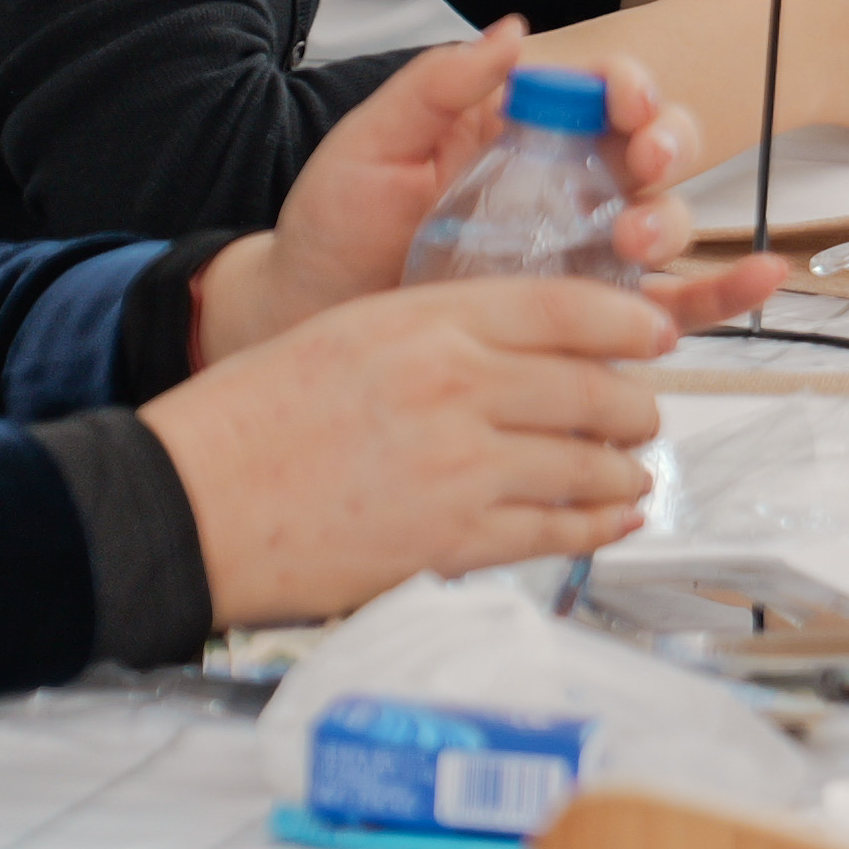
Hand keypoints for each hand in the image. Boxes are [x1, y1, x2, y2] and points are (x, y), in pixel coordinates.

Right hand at [143, 275, 680, 625]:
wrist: (194, 500)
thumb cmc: (253, 415)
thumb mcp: (349, 333)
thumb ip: (434, 333)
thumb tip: (511, 352)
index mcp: (428, 322)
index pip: (564, 307)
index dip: (626, 319)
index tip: (654, 330)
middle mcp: (457, 388)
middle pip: (592, 390)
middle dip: (635, 405)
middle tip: (646, 409)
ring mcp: (460, 469)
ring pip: (584, 464)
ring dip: (623, 469)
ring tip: (633, 470)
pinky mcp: (450, 541)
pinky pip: (551, 531)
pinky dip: (594, 526)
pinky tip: (611, 520)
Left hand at [243, 33, 795, 351]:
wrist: (307, 319)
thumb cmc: (335, 227)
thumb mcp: (372, 142)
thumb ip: (438, 85)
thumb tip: (513, 32)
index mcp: (521, 130)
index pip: (599, 90)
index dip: (627, 85)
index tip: (623, 98)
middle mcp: (565, 186)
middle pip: (651, 150)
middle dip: (663, 145)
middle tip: (638, 163)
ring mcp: (582, 253)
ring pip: (667, 221)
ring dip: (673, 218)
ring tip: (633, 239)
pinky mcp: (590, 320)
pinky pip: (673, 306)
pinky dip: (727, 290)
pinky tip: (761, 277)